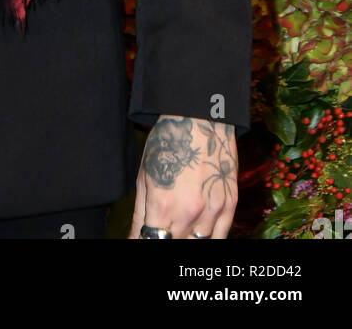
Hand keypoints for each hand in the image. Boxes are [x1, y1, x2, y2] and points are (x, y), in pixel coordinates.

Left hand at [128, 114, 237, 239]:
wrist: (199, 119)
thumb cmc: (167, 144)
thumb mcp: (144, 177)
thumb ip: (140, 215)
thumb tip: (134, 239)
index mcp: (163, 206)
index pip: (152, 242)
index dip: (145, 242)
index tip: (144, 238)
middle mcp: (189, 213)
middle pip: (176, 245)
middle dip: (165, 240)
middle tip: (162, 230)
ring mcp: (212, 211)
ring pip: (199, 244)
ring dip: (187, 239)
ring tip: (180, 228)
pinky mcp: (229, 206)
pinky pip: (221, 236)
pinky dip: (209, 239)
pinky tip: (199, 233)